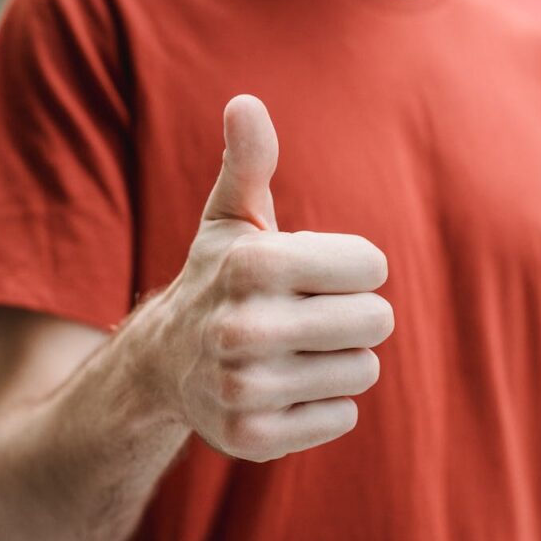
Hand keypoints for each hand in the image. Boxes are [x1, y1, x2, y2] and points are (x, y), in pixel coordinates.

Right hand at [129, 95, 393, 462]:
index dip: (352, 268)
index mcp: (252, 263)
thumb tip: (245, 102)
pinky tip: (283, 389)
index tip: (313, 274)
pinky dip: (323, 405)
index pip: (372, 265)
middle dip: (353, 314)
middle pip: (377, 320)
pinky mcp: (252, 438)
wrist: (163, 363)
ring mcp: (245, 388)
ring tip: (293, 351)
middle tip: (310, 316)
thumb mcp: (230, 220)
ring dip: (339, 359)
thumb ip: (249, 162)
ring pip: (363, 370)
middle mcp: (243, 328)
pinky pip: (342, 416)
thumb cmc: (217, 280)